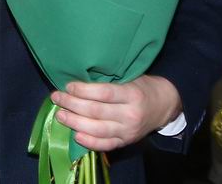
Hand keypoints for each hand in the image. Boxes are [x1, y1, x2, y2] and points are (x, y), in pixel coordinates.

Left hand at [51, 75, 181, 150]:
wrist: (165, 105)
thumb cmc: (141, 86)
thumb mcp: (129, 77)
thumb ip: (108, 81)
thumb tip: (77, 81)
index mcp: (131, 95)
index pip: (103, 93)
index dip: (83, 90)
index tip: (68, 86)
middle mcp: (130, 115)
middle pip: (96, 111)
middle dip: (72, 104)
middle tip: (56, 98)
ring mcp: (128, 131)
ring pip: (97, 129)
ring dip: (74, 123)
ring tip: (60, 115)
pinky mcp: (126, 142)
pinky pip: (105, 145)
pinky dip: (89, 142)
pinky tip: (75, 135)